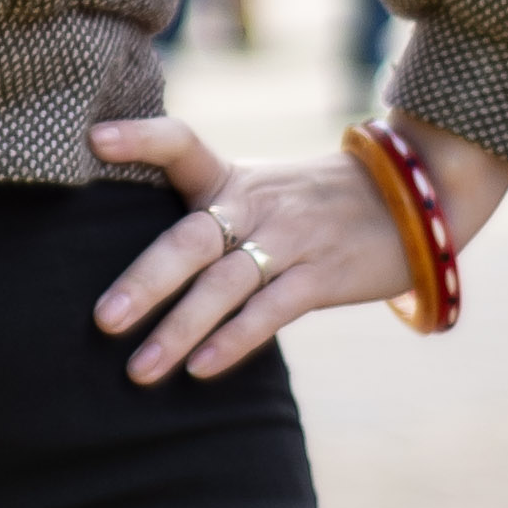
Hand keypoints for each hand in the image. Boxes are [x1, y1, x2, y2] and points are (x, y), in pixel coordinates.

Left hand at [85, 113, 507, 381]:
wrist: (412, 198)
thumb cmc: (313, 205)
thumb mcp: (260, 191)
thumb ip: (208, 212)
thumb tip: (136, 259)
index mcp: (232, 178)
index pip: (181, 143)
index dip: (141, 138)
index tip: (95, 139)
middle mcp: (255, 205)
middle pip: (190, 239)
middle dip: (145, 281)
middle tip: (102, 319)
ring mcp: (291, 240)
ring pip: (225, 285)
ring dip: (179, 329)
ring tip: (139, 370)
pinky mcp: (322, 276)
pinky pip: (272, 311)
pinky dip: (235, 340)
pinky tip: (201, 368)